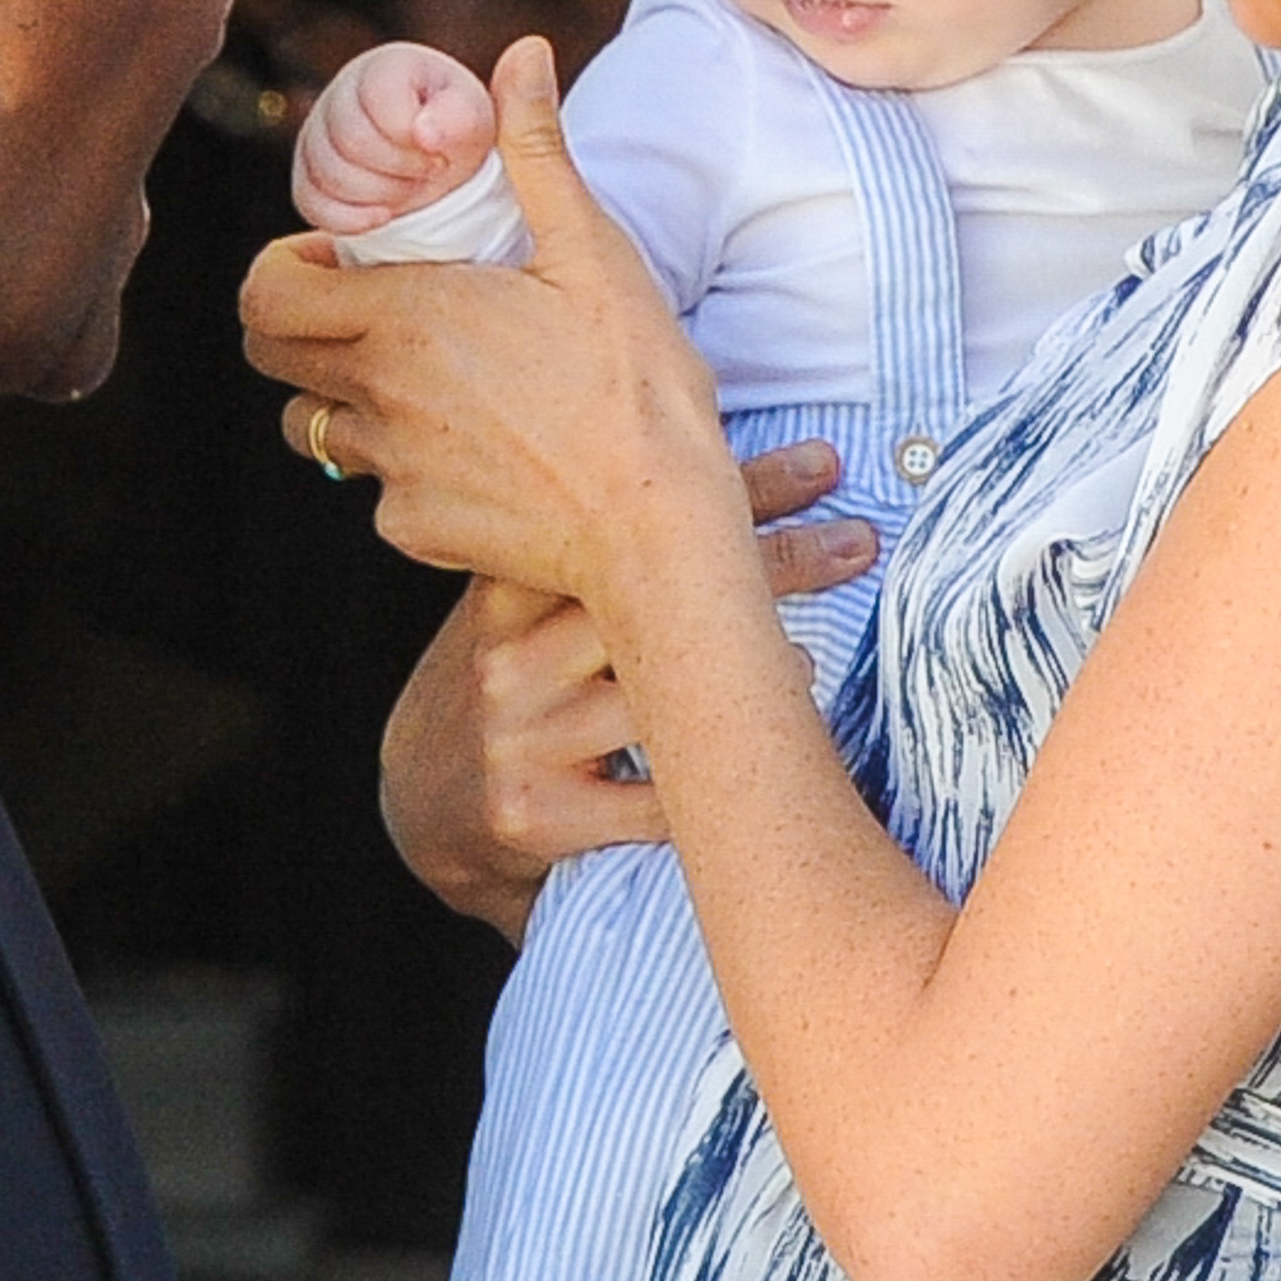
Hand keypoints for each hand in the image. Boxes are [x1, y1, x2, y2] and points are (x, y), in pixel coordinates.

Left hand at [247, 38, 740, 594]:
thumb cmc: (635, 385)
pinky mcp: (415, 529)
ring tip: (430, 385)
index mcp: (405, 315)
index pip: (265, 293)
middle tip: (372, 313)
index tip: (336, 261)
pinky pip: (381, 491)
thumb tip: (521, 53)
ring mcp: (391, 469)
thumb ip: (537, 152)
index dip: (283, 271)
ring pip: (320, 429)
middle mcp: (379, 393)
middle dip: (303, 327)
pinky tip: (482, 456)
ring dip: (351, 399)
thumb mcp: (593, 253)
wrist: (659, 528)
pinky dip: (411, 469)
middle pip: (272, 358)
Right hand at [380, 445, 876, 941]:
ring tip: (811, 660)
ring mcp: (520, 737)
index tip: (820, 466)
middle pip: (654, 598)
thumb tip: (715, 475)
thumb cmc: (510, 686)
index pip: (626, 523)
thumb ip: (587, 551)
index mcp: (509, 590)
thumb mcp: (526, 606)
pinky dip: (716, 780)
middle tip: (857, 539)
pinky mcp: (536, 814)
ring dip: (756, 676)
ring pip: (660, 700)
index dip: (732, 489)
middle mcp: (507, 658)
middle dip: (770, 562)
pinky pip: (655, 799)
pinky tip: (766, 755)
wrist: (424, 806)